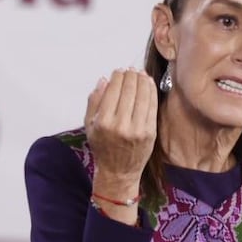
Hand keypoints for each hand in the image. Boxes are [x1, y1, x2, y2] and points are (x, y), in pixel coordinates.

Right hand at [84, 69, 157, 196]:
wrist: (119, 172)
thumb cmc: (102, 147)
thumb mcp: (89, 125)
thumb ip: (94, 101)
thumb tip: (104, 79)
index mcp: (103, 122)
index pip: (113, 90)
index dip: (118, 77)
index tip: (119, 71)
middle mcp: (120, 125)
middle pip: (129, 91)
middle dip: (130, 76)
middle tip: (131, 70)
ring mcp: (137, 129)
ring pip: (142, 96)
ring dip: (142, 80)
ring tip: (140, 73)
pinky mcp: (150, 132)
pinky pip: (152, 106)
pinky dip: (151, 92)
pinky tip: (149, 84)